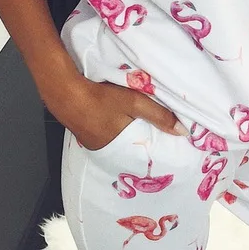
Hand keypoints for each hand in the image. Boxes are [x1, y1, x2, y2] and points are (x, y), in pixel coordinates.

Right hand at [52, 77, 187, 151]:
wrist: (65, 92)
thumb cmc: (101, 98)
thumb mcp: (134, 103)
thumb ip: (159, 116)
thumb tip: (183, 132)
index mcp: (122, 149)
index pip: (146, 157)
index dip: (158, 152)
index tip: (172, 150)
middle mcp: (108, 153)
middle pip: (133, 152)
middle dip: (145, 147)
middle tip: (162, 142)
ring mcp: (96, 146)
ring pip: (122, 145)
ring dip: (131, 139)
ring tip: (146, 134)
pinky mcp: (88, 137)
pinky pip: (110, 139)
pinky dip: (119, 134)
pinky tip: (122, 126)